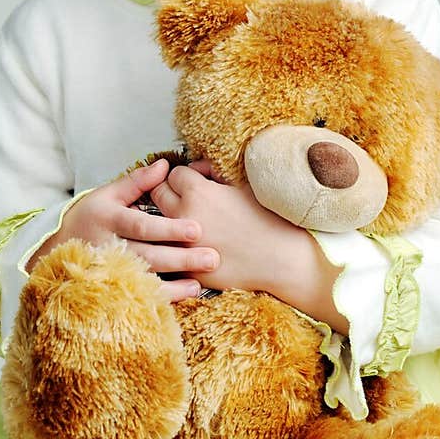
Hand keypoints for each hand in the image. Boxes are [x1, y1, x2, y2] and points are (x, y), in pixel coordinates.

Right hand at [25, 159, 218, 300]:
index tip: (196, 229)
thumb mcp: (108, 194)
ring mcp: (108, 272)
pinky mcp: (112, 289)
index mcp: (108, 219)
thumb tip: (164, 166)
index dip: (168, 229)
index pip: (141, 226)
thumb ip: (137, 182)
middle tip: (212, 257)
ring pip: (144, 280)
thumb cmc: (91, 216)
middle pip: (147, 256)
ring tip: (201, 282)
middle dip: (180, 258)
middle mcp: (108, 247)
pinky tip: (186, 293)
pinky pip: (139, 296)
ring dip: (175, 284)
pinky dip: (164, 298)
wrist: (56, 247)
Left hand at [147, 159, 306, 294]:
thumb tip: (202, 170)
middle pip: (158, 194)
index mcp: (198, 192)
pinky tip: (196, 244)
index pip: (174, 174)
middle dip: (170, 191)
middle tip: (186, 197)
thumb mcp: (244, 184)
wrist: (281, 259)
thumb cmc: (268, 219)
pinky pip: (172, 251)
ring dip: (169, 219)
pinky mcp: (187, 268)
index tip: (198, 180)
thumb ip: (216, 173)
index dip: (188, 175)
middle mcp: (184, 216)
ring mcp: (183, 244)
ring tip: (189, 221)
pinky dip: (179, 246)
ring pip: (160, 225)